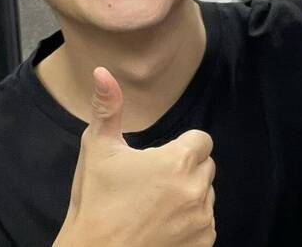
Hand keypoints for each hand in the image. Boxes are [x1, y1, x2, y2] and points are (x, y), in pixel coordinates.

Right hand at [53, 67, 215, 246]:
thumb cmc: (95, 204)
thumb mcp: (97, 151)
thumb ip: (107, 108)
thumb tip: (102, 72)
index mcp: (177, 162)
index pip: (201, 140)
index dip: (182, 147)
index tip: (161, 160)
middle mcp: (196, 190)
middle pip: (205, 167)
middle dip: (186, 171)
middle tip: (153, 185)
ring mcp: (202, 220)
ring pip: (206, 196)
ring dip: (189, 197)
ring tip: (154, 208)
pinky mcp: (203, 243)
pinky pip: (206, 224)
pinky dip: (190, 224)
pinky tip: (162, 228)